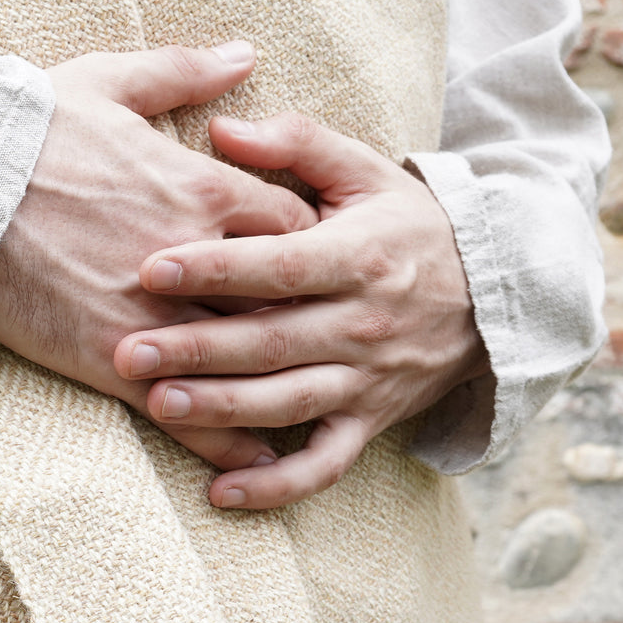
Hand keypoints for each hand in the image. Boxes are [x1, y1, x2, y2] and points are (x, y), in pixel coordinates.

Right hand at [0, 44, 318, 473]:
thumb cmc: (30, 128)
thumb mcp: (112, 79)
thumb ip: (186, 71)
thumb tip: (245, 56)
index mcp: (204, 190)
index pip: (294, 227)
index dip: (314, 248)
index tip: (321, 265)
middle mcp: (195, 262)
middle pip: (282, 303)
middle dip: (311, 325)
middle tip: (335, 346)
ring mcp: (155, 317)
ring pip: (242, 366)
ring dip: (280, 391)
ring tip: (312, 416)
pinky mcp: (111, 359)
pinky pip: (183, 411)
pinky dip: (222, 440)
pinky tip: (250, 461)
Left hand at [112, 113, 488, 508]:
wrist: (494, 292)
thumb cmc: (407, 226)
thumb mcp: (365, 171)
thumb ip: (296, 144)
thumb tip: (221, 129)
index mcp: (358, 257)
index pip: (279, 266)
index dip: (215, 267)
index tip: (151, 267)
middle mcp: (362, 324)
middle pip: (271, 341)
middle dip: (197, 349)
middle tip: (127, 352)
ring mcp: (367, 380)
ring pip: (288, 402)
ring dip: (224, 409)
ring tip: (160, 406)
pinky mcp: (370, 422)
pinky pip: (324, 465)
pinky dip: (278, 487)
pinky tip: (222, 493)